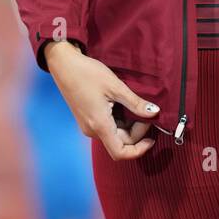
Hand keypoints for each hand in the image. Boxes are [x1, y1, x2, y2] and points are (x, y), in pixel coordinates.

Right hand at [44, 40, 159, 158]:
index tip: (151, 138)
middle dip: (137, 131)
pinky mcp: (87, 119)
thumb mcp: (115, 86)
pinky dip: (119, 121)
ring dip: (128, 126)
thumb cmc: (87, 73)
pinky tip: (123, 105)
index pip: (120, 153)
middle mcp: (92, 130)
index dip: (139, 150)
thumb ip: (135, 103)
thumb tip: (155, 113)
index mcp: (99, 125)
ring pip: (114, 135)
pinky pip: (107, 128)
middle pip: (120, 143)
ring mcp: (88, 126)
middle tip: (145, 112)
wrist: (64, 65)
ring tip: (135, 106)